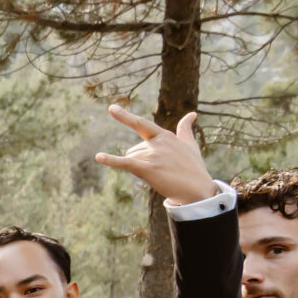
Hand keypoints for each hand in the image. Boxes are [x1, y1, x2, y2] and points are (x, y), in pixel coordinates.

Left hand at [93, 106, 219, 205]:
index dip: (125, 117)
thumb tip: (192, 114)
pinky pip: (126, 163)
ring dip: (140, 170)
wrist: (198, 189)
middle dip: (140, 162)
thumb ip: (185, 129)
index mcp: (164, 136)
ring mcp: (153, 156)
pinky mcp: (149, 170)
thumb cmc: (193, 166)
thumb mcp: (190, 144)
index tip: (111, 108)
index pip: (141, 124)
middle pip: (133, 151)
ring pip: (131, 160)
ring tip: (160, 175)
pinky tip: (98, 156)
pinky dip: (111, 160)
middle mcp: (158, 143)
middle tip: (161, 170)